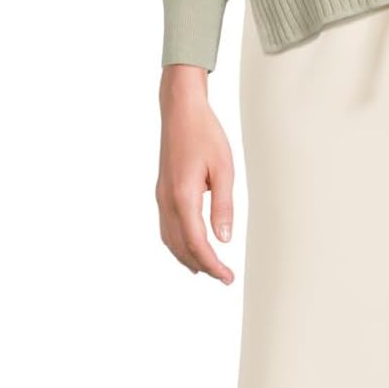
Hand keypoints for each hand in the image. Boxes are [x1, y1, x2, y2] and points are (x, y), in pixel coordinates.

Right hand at [154, 64, 235, 279]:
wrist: (180, 110)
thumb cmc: (204, 134)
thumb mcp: (223, 169)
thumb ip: (223, 206)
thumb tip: (224, 239)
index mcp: (183, 196)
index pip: (196, 242)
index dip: (213, 264)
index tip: (228, 277)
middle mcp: (167, 200)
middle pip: (181, 246)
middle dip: (202, 266)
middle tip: (224, 277)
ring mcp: (161, 196)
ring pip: (169, 240)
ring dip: (187, 258)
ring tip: (208, 269)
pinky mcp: (161, 191)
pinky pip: (166, 227)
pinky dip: (177, 244)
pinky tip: (188, 247)